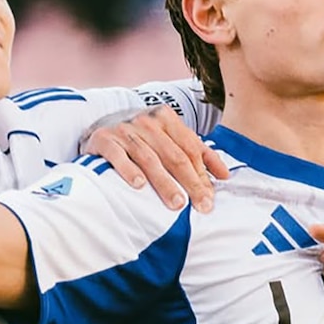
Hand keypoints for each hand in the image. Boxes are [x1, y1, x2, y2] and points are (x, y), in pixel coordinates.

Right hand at [82, 105, 228, 211]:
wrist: (98, 126)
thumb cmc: (142, 137)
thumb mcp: (169, 138)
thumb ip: (198, 153)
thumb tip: (225, 175)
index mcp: (166, 118)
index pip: (190, 148)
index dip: (202, 174)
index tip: (210, 199)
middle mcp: (147, 121)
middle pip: (174, 156)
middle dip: (190, 183)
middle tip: (200, 205)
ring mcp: (124, 130)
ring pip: (150, 158)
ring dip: (164, 182)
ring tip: (177, 204)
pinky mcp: (104, 140)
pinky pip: (118, 157)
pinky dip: (128, 170)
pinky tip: (139, 185)